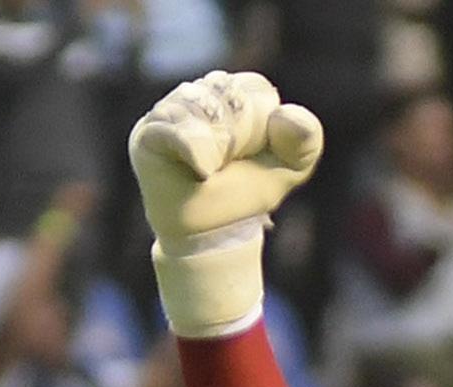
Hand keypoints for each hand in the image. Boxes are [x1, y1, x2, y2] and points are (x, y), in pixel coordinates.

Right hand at [127, 72, 324, 335]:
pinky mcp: (147, 134)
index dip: (264, 125)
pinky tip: (204, 170)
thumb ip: (306, 138)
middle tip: (231, 163)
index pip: (256, 88)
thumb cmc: (249, 191)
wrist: (215, 232)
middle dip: (242, 135)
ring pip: (201, 106)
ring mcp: (168, 111)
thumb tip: (285, 114)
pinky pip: (175, 129)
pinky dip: (197, 151)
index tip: (255, 152)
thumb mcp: (292, 167)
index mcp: (231, 92)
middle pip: (227, 93)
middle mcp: (197, 94)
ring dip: (220, 146)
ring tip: (214, 169)